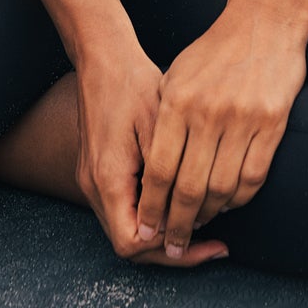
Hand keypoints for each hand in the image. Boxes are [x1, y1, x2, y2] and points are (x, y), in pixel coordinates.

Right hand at [74, 42, 228, 268]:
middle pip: (131, 245)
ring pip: (127, 230)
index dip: (171, 249)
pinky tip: (180, 205)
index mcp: (108, 178)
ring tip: (204, 227)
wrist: (102, 57)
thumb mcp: (159, 125)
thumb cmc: (133, 84)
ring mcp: (93, 181)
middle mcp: (94, 186)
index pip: (134, 244)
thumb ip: (167, 175)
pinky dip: (152, 217)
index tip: (208, 241)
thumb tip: (182, 217)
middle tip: (215, 247)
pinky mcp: (99, 172)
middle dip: (173, 250)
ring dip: (163, 236)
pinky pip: (125, 210)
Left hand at [135, 3, 307, 260]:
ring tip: (200, 226)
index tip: (147, 229)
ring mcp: (243, 120)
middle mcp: (208, 114)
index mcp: (178, 101)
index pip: (159, 168)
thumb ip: (164, 118)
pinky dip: (239, 199)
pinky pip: (253, 177)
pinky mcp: (272, 125)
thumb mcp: (177, 76)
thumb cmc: (214, 52)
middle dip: (179, 223)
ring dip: (210, 215)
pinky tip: (228, 204)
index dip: (152, 205)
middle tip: (173, 245)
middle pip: (190, 187)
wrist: (264, 24)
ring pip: (223, 188)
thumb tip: (153, 167)